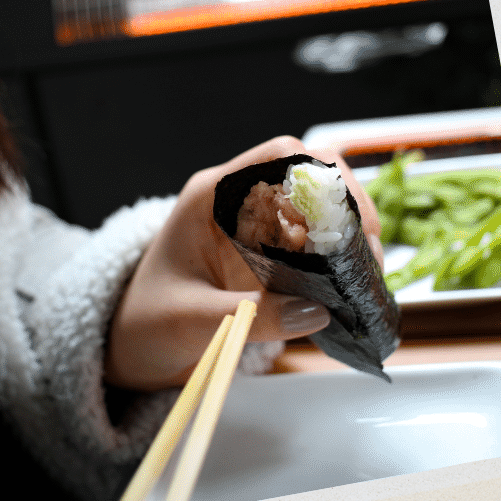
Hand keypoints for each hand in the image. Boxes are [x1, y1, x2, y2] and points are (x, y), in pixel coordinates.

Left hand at [104, 134, 383, 392]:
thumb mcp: (191, 321)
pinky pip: (314, 243)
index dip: (323, 176)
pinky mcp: (268, 255)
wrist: (130, 346)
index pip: (279, 155)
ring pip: (319, 209)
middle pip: (310, 176)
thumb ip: (250, 315)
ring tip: (367, 275)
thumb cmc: (146, 324)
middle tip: (369, 255)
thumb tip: (316, 310)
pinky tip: (352, 289)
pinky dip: (338, 261)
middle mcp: (239, 202)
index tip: (352, 217)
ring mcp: (256, 227)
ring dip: (348, 236)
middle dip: (348, 207)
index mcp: (212, 196)